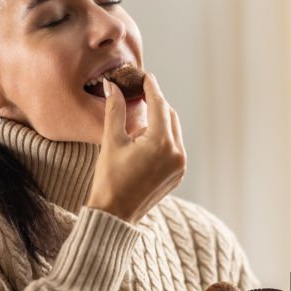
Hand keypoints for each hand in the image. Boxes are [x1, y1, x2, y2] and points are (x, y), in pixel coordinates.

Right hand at [86, 73, 186, 223]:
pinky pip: (174, 147)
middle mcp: (177, 153)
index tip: (144, 76)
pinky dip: (163, 138)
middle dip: (155, 104)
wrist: (115, 214)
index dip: (151, 87)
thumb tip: (113, 86)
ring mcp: (180, 165)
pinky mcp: (178, 174)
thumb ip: (116, 110)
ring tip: (138, 122)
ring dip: (159, 122)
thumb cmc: (110, 179)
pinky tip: (145, 140)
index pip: (159, 105)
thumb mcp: (111, 141)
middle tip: (139, 94)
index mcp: (161, 142)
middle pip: (169, 116)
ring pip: (173, 131)